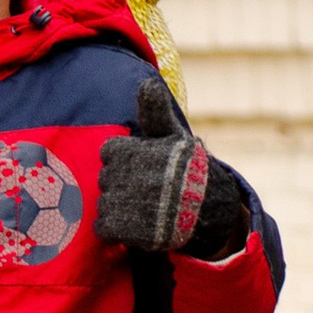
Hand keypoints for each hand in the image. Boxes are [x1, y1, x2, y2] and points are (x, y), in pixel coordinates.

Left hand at [97, 73, 231, 253]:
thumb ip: (154, 111)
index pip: (108, 152)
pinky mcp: (126, 230)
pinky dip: (114, 228)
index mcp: (131, 150)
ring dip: (118, 206)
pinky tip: (133, 223)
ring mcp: (125, 204)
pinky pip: (103, 227)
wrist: (209, 208)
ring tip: (144, 206)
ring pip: (103, 203)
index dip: (123, 159)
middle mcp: (125, 176)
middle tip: (146, 187)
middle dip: (122, 182)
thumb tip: (147, 82)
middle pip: (105, 178)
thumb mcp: (173, 134)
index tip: (142, 164)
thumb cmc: (187, 167)